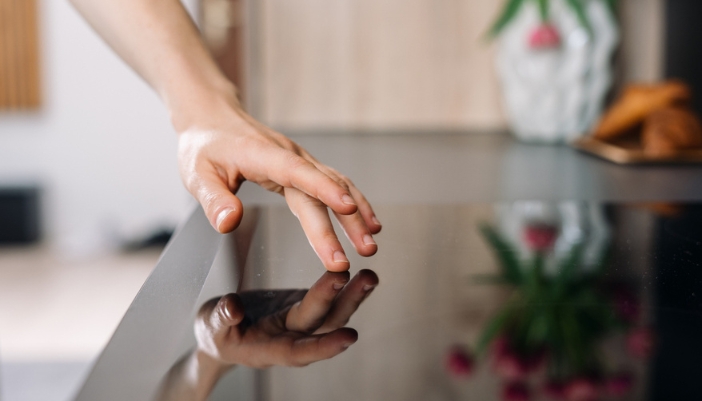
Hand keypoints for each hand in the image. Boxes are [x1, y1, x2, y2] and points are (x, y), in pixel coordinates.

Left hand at [177, 102, 381, 271]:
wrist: (212, 119)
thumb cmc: (204, 146)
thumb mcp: (196, 173)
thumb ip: (213, 199)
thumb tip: (228, 223)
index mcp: (263, 155)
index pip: (298, 173)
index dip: (324, 189)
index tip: (346, 209)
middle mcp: (288, 155)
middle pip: (322, 189)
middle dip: (344, 222)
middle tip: (361, 252)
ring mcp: (298, 160)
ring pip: (335, 184)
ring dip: (356, 213)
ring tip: (371, 242)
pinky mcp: (302, 168)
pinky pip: (332, 183)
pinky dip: (352, 201)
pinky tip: (366, 221)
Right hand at [194, 269, 377, 367]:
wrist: (224, 333)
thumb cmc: (216, 333)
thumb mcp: (211, 325)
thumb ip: (223, 317)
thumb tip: (234, 307)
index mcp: (268, 350)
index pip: (299, 350)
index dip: (325, 345)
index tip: (349, 337)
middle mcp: (292, 339)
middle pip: (324, 324)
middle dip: (346, 303)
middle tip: (367, 279)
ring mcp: (302, 324)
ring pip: (333, 313)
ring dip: (353, 295)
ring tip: (372, 275)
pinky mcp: (306, 309)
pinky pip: (331, 300)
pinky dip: (347, 288)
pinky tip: (365, 275)